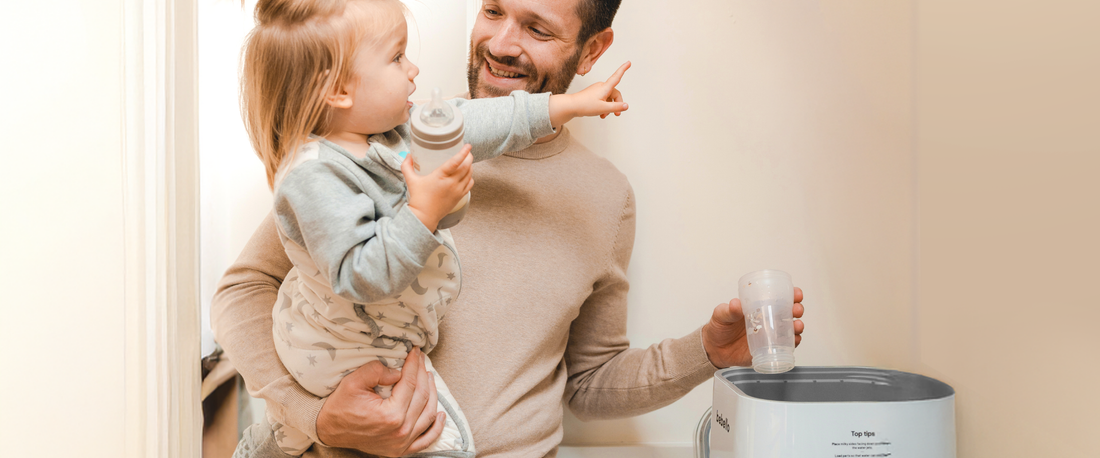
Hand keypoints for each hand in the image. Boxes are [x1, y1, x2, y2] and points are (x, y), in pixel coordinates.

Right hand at [316, 348, 445, 455]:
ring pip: (428, 415)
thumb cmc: (340, 406)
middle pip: (422, 397)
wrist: (329, 430)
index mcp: (390, 415)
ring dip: (433, 394)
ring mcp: (402, 443)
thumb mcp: (353, 382)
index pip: (410, 383)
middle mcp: (400, 431)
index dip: (414, 364)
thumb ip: (377, 371)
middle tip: (421, 360)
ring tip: (429, 378)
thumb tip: (399, 371)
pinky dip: (436, 428)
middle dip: (423, 374)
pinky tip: (442, 414)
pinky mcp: (400, 450)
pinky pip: (426, 440)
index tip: (416, 351)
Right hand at [403, 145, 473, 232]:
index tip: (468, 146)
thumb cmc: (418, 199)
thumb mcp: (411, 180)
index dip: (463, 153)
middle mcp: (451, 183)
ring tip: (467, 162)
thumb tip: (408, 155)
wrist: (424, 216)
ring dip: (470, 167)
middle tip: (468, 152)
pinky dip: (470, 178)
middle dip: (469, 157)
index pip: (455, 162)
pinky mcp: (459, 197)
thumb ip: (407, 166)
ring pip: (469, 175)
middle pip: (466, 167)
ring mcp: (457, 190)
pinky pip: (470, 184)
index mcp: (440, 176)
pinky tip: (466, 175)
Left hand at [549, 61, 630, 126]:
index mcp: (605, 87)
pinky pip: (603, 99)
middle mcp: (601, 86)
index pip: (617, 77)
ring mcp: (597, 90)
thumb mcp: (603, 108)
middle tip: (616, 114)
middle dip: (616, 104)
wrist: (571, 106)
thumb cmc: (585, 105)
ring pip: (609, 98)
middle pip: (615, 94)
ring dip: (609, 107)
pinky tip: (601, 113)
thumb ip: (616, 107)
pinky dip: (604, 106)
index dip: (623, 69)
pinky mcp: (593, 94)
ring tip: (604, 115)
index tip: (628, 62)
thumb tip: (626, 106)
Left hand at [701, 287, 805, 367]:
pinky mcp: (768, 350)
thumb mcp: (721, 315)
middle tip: (796, 310)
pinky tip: (794, 340)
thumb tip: (735, 304)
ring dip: (797, 326)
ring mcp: (769, 335)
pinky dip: (792, 343)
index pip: (779, 298)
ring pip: (790, 329)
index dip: (791, 294)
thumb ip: (728, 310)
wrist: (714, 350)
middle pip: (789, 312)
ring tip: (797, 325)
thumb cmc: (719, 328)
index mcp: (759, 307)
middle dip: (797, 309)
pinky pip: (785, 347)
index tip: (796, 293)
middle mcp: (767, 320)